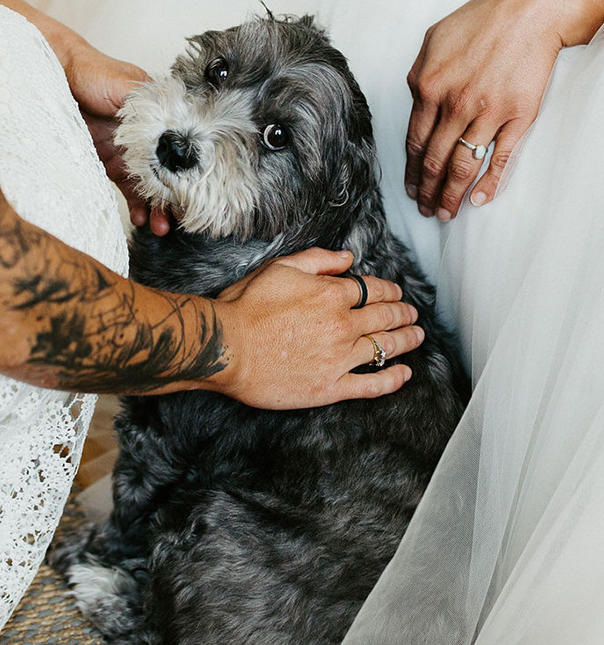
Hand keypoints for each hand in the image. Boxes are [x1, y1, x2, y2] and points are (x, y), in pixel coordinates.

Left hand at [60, 32, 171, 233]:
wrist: (53, 74)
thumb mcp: (124, 84)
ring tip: (162, 225)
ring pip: (149, 183)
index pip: (180, 146)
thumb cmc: (91, 71)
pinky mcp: (109, 162)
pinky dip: (136, 205)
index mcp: (158, 113)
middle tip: (182, 216)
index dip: (189, 170)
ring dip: (157, 206)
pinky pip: (127, 188)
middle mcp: (147, 134)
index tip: (195, 191)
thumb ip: (148, 103)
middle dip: (176, 195)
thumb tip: (173, 124)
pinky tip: (142, 219)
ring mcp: (128, 150)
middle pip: (168, 170)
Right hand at [210, 248, 422, 408]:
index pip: (373, 290)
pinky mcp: (331, 386)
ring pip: (386, 347)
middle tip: (413, 314)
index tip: (397, 293)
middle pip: (385, 317)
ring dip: (407, 340)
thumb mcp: (281, 268)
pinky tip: (404, 374)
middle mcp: (342, 325)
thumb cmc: (247, 306)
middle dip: (404, 313)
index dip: (390, 290)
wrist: (227, 347)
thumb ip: (318, 260)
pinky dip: (393, 379)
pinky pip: (372, 384)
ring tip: (417, 336)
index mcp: (332, 294)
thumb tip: (348, 258)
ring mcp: (339, 358)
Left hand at [405, 0, 603, 219]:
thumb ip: (419, 73)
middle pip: (435, 160)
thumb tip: (414, 99)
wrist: (530, 10)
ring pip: (463, 165)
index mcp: (429, 86)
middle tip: (425, 209)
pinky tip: (479, 201)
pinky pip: (499, 159)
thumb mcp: (434, 38)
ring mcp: (487, 113)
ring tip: (446, 212)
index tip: (411, 187)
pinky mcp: (517, 117)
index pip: (416, 140)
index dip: (413, 169)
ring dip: (452, 195)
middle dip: (427, 190)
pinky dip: (488, 184)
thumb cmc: (483, 19)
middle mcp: (454, 104)